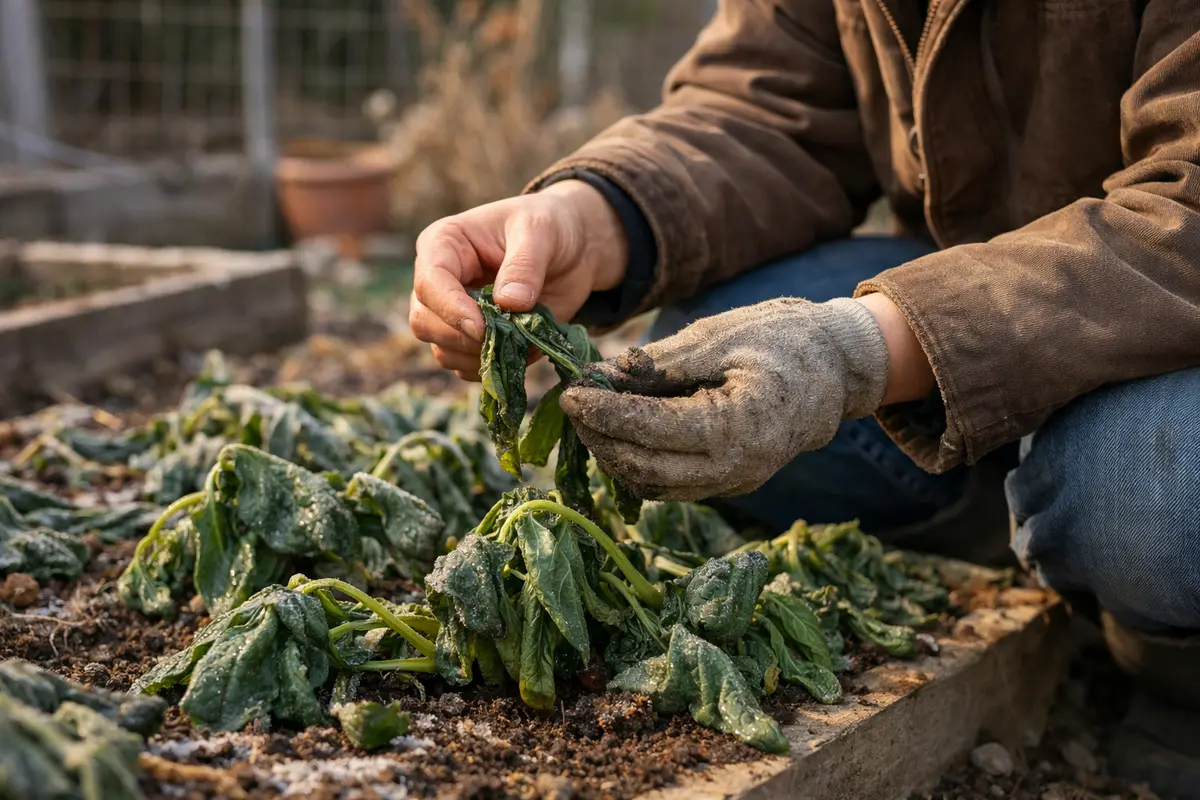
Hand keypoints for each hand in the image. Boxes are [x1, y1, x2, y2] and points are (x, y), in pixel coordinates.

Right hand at [410, 180, 628, 379]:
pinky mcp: (473, 338)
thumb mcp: (540, 232)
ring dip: (482, 355)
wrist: (571, 249)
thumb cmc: (549, 226)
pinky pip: (468, 367)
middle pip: (425, 322)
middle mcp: (439, 282)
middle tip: (508, 336)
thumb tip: (508, 303)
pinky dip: (496, 366)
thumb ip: (525, 265)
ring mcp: (453, 313)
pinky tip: (524, 348)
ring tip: (522, 338)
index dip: (451, 309)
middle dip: (463, 338)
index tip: (482, 327)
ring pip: (444, 351)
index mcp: (443, 245)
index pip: (428, 284)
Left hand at [560, 298, 891, 500]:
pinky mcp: (731, 482)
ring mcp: (736, 482)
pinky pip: (673, 486)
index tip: (568, 393)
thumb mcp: (722, 334)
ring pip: (654, 485)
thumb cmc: (787, 338)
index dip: (603, 414)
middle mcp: (736, 468)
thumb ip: (662, 361)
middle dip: (600, 438)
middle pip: (644, 468)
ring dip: (615, 456)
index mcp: (737, 428)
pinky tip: (619, 434)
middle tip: (571, 404)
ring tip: (590, 418)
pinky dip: (639, 465)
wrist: (841, 367)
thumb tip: (604, 374)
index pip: (650, 430)